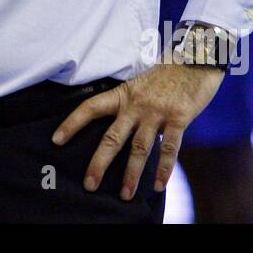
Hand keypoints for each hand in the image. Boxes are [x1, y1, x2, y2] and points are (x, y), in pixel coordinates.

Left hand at [51, 64, 224, 199]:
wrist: (196, 58)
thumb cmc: (167, 74)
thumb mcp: (141, 85)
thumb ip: (130, 105)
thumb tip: (120, 130)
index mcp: (123, 95)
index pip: (91, 107)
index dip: (72, 123)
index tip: (56, 140)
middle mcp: (136, 104)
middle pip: (112, 136)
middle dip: (99, 162)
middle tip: (89, 184)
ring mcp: (156, 112)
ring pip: (139, 148)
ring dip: (132, 174)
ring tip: (125, 194)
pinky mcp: (179, 118)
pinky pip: (170, 148)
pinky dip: (164, 169)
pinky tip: (158, 185)